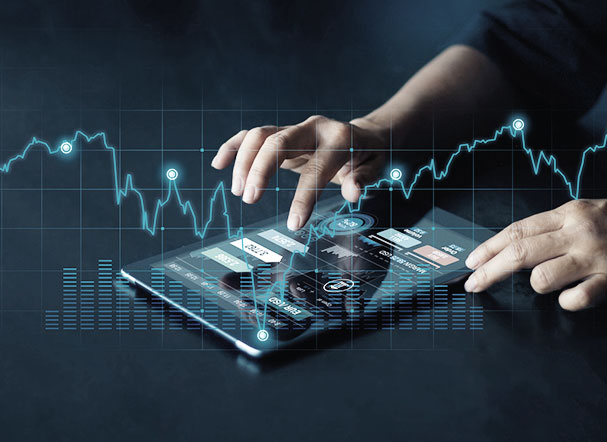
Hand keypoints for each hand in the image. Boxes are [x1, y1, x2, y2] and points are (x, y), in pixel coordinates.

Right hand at [211, 115, 387, 230]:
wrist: (361, 135)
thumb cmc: (367, 156)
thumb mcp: (375, 167)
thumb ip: (363, 178)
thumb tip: (354, 192)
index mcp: (339, 138)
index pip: (317, 168)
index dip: (304, 196)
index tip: (294, 223)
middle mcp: (313, 128)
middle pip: (279, 142)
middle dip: (261, 170)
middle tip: (249, 198)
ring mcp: (295, 128)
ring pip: (260, 135)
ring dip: (244, 162)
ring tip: (238, 191)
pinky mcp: (281, 133)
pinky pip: (252, 135)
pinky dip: (234, 147)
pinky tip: (219, 163)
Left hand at [464, 199, 606, 310]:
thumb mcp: (580, 215)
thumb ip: (548, 229)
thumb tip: (505, 248)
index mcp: (567, 215)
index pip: (516, 232)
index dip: (488, 248)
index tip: (471, 263)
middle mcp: (578, 234)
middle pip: (519, 253)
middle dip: (490, 271)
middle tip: (473, 284)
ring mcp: (595, 258)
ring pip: (542, 279)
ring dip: (537, 285)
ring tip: (549, 282)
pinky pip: (574, 299)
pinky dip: (567, 301)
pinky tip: (573, 294)